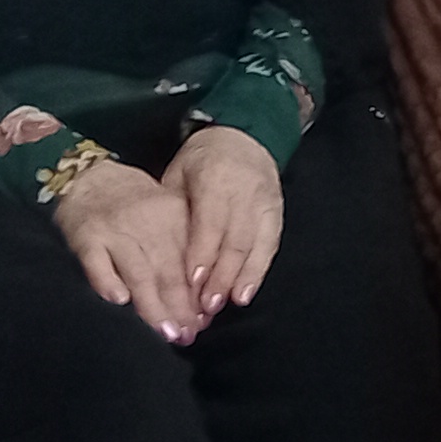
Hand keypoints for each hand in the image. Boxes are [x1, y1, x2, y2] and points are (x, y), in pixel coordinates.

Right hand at [54, 160, 202, 342]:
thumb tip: (202, 302)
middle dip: (181, 307)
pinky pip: (97, 262)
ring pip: (138, 272)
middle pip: (168, 271)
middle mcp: (147, 224)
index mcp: (174, 218)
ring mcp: (115, 231)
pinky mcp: (85, 237)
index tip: (204, 321)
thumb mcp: (170, 217)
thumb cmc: (138, 207)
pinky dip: (108, 281)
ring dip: (152, 305)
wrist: (92, 176)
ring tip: (166, 332)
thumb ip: (185, 251)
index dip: (199, 294)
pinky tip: (119, 301)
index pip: (191, 262)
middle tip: (188, 335)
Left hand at [165, 126, 284, 319]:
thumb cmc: (201, 160)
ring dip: (240, 278)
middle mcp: (245, 191)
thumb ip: (173, 211)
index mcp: (215, 178)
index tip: (190, 282)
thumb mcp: (177, 175)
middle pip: (234, 240)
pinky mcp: (277, 212)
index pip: (210, 223)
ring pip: (254, 246)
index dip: (201, 254)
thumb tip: (163, 255)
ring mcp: (265, 202)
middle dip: (221, 275)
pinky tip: (246, 292)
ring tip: (225, 303)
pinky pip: (270, 245)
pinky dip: (258, 271)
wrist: (244, 137)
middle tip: (206, 304)